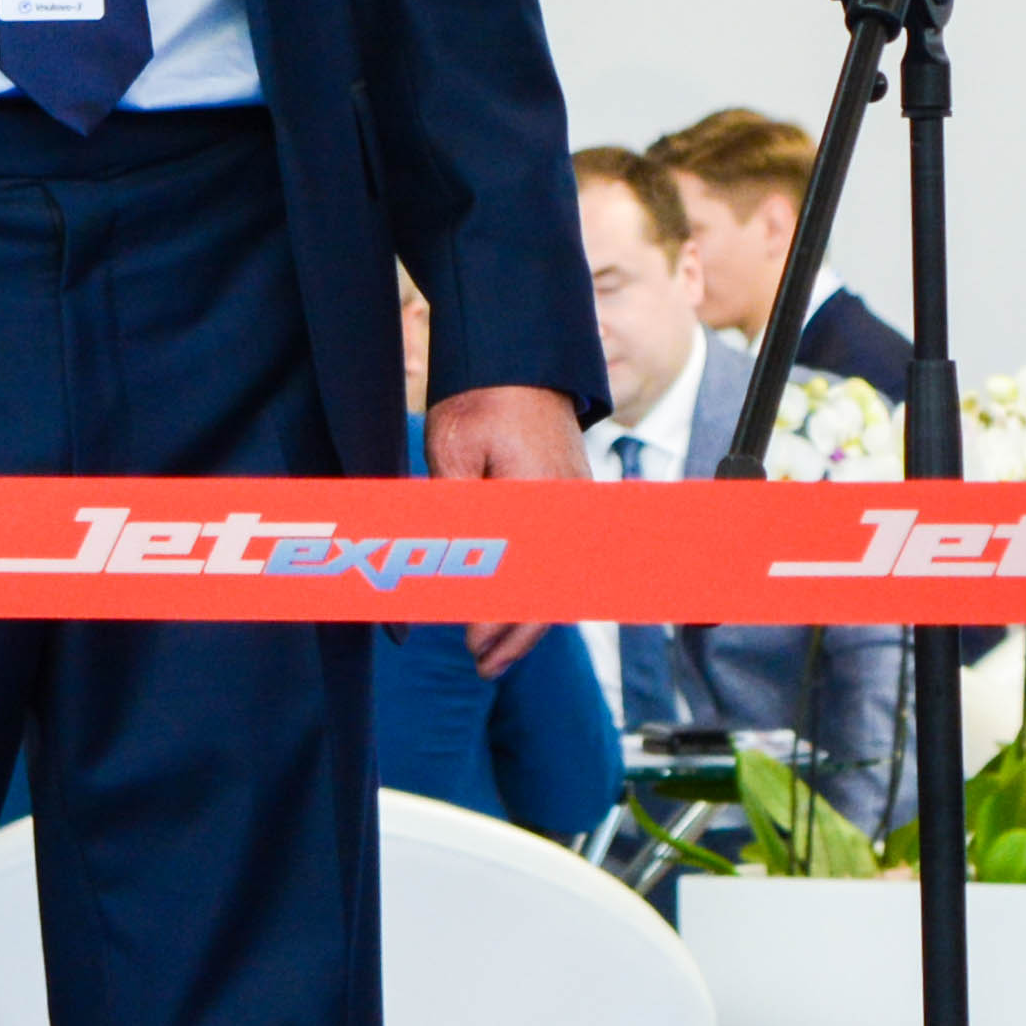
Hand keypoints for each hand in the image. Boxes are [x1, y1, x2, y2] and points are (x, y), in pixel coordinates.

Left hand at [425, 382, 592, 674]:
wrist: (518, 361)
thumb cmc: (480, 402)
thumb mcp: (452, 457)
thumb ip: (454, 520)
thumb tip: (447, 581)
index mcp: (541, 504)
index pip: (527, 585)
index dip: (501, 626)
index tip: (475, 649)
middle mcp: (569, 512)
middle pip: (551, 594)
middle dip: (516, 637)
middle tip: (482, 664)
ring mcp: (577, 507)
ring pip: (560, 582)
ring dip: (528, 618)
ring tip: (494, 649)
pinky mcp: (574, 501)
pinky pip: (562, 559)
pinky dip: (539, 589)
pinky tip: (513, 606)